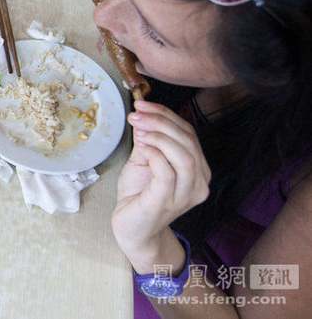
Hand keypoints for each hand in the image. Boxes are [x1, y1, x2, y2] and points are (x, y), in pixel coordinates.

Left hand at [111, 101, 210, 267]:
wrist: (132, 228)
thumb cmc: (140, 193)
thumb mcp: (145, 159)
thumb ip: (149, 139)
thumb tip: (144, 112)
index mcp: (197, 169)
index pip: (189, 134)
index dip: (166, 115)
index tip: (142, 104)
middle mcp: (199, 182)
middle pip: (187, 142)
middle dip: (161, 121)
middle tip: (137, 113)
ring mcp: (185, 194)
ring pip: (183, 156)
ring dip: (159, 136)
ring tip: (138, 128)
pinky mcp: (167, 202)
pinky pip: (167, 173)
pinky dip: (155, 154)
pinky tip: (141, 146)